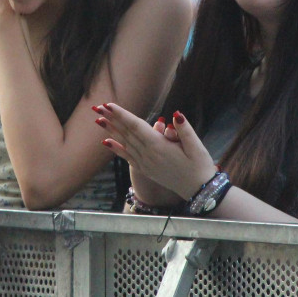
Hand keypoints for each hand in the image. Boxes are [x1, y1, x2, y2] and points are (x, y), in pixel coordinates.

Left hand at [95, 103, 215, 200]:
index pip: (136, 126)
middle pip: (126, 133)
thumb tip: (176, 114)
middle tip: (97, 107)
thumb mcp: (197, 147)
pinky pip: (127, 157)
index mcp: (160, 147)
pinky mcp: (145, 169)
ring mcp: (145, 163)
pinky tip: (106, 142)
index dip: (122, 115)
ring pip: (124, 143)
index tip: (109, 105)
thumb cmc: (200, 166)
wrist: (198, 191)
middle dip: (111, 118)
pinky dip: (116, 148)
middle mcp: (148, 155)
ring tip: (98, 120)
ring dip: (111, 130)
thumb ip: (185, 130)